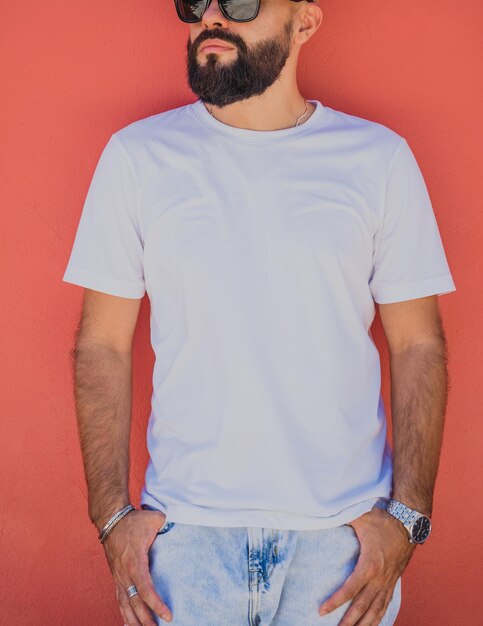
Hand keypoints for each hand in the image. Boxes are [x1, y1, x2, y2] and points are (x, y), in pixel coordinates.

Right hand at [102, 509, 172, 624]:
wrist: (111, 520)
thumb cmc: (133, 520)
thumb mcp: (154, 518)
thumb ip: (168, 523)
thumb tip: (182, 524)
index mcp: (135, 562)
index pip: (146, 589)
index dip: (156, 604)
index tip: (168, 616)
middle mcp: (125, 573)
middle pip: (135, 603)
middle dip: (146, 620)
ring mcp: (119, 577)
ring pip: (125, 605)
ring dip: (135, 621)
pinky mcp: (116, 577)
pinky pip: (120, 600)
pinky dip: (124, 613)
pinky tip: (129, 624)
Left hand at [318, 506, 416, 624]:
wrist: (409, 522)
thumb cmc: (383, 519)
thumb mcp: (361, 517)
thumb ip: (343, 517)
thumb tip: (325, 512)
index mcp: (370, 564)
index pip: (350, 589)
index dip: (335, 601)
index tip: (322, 610)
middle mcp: (380, 577)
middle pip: (362, 605)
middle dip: (349, 621)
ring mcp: (388, 581)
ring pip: (376, 609)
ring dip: (364, 623)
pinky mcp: (394, 580)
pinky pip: (386, 603)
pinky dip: (379, 616)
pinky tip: (373, 623)